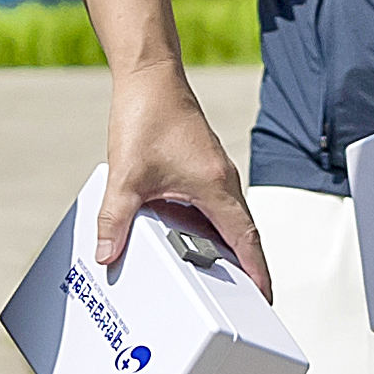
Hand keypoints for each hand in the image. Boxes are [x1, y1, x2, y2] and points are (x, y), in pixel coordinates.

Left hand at [91, 56, 268, 288]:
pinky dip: (214, 225)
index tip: (265, 297)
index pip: (246, 240)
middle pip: (245, 232)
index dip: (257, 272)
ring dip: (231, 245)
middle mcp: (223, 179)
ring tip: (224, 276)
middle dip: (248, 266)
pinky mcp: (204, 164)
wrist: (149, 77)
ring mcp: (216, 171)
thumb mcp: (127, 176)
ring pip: (232, 217)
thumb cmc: (148, 115)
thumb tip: (108, 252)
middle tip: (248, 297)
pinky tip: (193, 235)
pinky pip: (218, 204)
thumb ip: (115, 219)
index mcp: (216, 186)